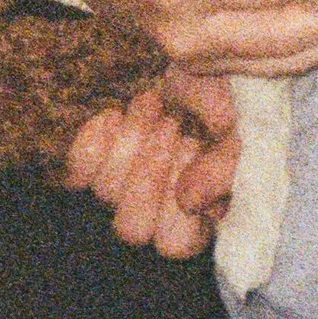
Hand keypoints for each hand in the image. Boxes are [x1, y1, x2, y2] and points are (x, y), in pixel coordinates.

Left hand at [63, 79, 238, 256]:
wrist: (198, 73)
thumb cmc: (225, 112)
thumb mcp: (241, 137)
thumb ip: (223, 171)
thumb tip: (188, 201)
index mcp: (196, 227)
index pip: (173, 245)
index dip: (177, 201)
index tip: (194, 147)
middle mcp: (153, 222)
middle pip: (131, 228)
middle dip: (151, 172)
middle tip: (173, 126)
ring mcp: (118, 196)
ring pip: (106, 193)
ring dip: (132, 141)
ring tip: (155, 104)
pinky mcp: (91, 169)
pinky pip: (77, 170)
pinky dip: (94, 139)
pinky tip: (117, 114)